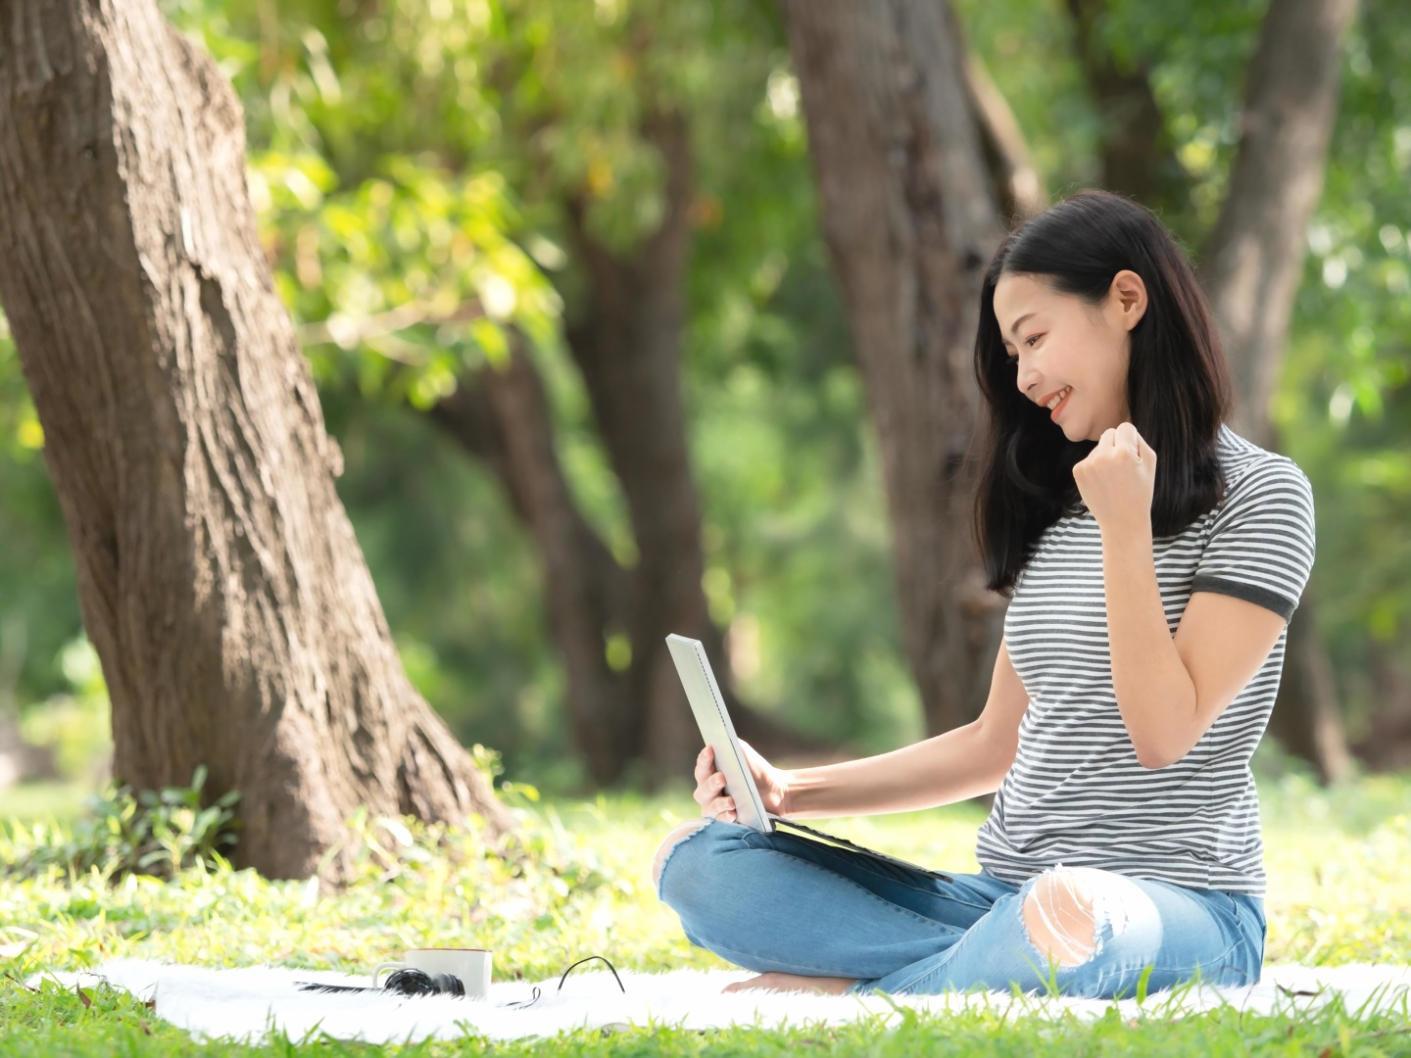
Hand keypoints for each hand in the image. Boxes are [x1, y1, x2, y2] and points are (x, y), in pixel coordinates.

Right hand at [693, 740, 791, 820]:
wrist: (775, 791)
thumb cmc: (755, 770)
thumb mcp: (744, 754)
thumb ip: (732, 746)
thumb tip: (722, 741)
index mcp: (710, 773)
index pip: (701, 767)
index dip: (704, 759)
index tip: (711, 750)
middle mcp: (709, 792)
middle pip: (702, 790)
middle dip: (711, 784)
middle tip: (722, 778)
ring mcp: (716, 808)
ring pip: (708, 808)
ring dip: (718, 804)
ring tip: (731, 801)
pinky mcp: (726, 820)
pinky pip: (720, 822)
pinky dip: (725, 817)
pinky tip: (733, 813)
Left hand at [1073, 422, 1156, 539]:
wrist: (1122, 521)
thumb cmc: (1140, 492)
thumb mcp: (1150, 464)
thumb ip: (1139, 441)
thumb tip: (1125, 429)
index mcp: (1124, 452)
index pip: (1125, 427)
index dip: (1130, 440)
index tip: (1132, 454)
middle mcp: (1104, 455)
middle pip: (1109, 433)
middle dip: (1116, 445)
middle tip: (1123, 466)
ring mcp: (1088, 463)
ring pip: (1098, 447)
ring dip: (1105, 457)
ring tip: (1113, 478)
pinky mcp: (1078, 471)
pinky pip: (1088, 459)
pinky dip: (1094, 467)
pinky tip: (1102, 482)